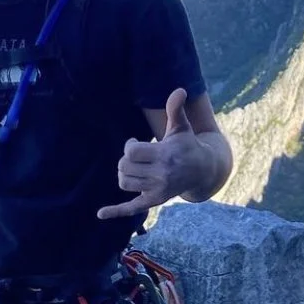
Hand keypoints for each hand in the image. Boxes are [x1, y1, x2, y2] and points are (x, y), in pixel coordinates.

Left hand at [99, 88, 207, 219]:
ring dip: (124, 173)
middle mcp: (160, 175)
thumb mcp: (181, 127)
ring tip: (135, 167)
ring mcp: (157, 190)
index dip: (129, 145)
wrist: (203, 170)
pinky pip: (131, 208)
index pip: (131, 153)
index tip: (134, 141)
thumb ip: (176, 109)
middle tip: (136, 155)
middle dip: (126, 159)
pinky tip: (100, 213)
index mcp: (164, 156)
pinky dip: (115, 211)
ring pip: (124, 183)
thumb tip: (179, 90)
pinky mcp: (154, 201)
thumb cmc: (187, 145)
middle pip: (124, 167)